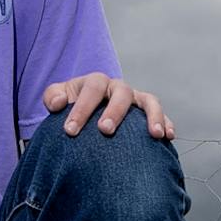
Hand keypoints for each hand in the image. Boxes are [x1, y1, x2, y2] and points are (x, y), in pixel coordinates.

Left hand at [42, 74, 175, 139]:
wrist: (87, 114)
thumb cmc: (71, 108)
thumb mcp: (57, 100)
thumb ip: (52, 98)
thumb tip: (59, 103)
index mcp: (95, 82)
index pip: (91, 89)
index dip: (81, 108)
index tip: (70, 131)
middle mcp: (118, 88)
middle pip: (121, 93)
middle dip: (115, 111)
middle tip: (105, 131)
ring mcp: (136, 99)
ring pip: (149, 101)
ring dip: (153, 116)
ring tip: (155, 134)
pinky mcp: (148, 112)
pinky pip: (163, 115)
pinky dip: (167, 124)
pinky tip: (168, 137)